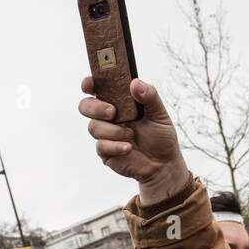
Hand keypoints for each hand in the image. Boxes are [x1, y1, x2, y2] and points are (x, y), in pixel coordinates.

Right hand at [78, 77, 191, 205]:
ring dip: (114, 131)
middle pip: (86, 106)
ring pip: (93, 127)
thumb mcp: (159, 113)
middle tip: (112, 112)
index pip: (98, 88)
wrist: (162, 165)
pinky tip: (128, 148)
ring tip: (132, 136)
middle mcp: (109, 117)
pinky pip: (101, 145)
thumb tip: (135, 83)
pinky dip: (115, 146)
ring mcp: (105, 134)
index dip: (89, 84)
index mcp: (119, 102)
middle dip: (95, 107)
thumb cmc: (160, 137)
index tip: (88, 84)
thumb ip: (149, 96)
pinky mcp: (105, 151)